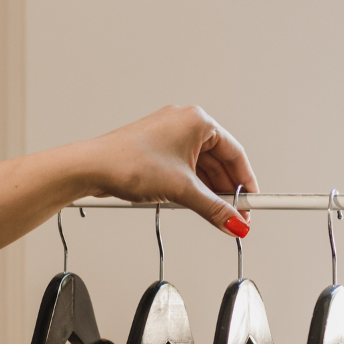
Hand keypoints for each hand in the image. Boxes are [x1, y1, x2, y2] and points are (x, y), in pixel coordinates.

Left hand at [84, 105, 258, 236]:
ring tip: (215, 215)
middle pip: (219, 161)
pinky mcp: (155, 149)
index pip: (235, 153)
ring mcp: (168, 135)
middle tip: (236, 216)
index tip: (253, 205)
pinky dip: (192, 187)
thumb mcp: (182, 190)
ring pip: (200, 167)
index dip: (247, 183)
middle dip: (227, 191)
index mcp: (197, 121)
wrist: (90, 167)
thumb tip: (234, 222)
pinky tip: (195, 204)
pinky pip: (184, 168)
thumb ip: (214, 209)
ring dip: (209, 191)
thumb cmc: (128, 163)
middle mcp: (184, 123)